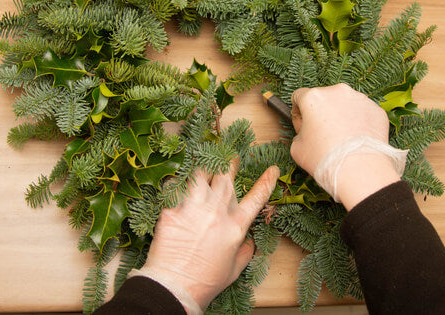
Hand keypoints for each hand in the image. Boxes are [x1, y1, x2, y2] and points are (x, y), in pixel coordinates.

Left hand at [140, 158, 279, 311]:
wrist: (175, 287)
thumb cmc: (205, 282)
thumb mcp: (234, 269)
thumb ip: (245, 251)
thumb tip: (250, 241)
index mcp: (235, 227)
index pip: (256, 199)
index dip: (266, 182)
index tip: (272, 170)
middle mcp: (217, 213)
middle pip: (226, 179)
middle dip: (229, 164)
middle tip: (230, 157)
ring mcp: (194, 209)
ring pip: (200, 176)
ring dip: (203, 170)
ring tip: (203, 166)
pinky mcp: (172, 210)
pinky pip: (175, 187)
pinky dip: (177, 182)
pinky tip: (176, 180)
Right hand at [290, 83, 399, 209]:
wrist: (359, 172)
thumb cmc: (326, 160)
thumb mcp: (297, 148)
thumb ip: (299, 132)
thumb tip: (306, 131)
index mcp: (314, 98)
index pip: (299, 96)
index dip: (299, 112)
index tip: (303, 125)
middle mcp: (337, 92)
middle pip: (324, 98)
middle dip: (321, 113)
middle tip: (323, 135)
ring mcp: (359, 99)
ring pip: (345, 104)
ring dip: (341, 116)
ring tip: (342, 139)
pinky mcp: (376, 110)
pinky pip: (363, 113)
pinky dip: (359, 123)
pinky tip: (356, 140)